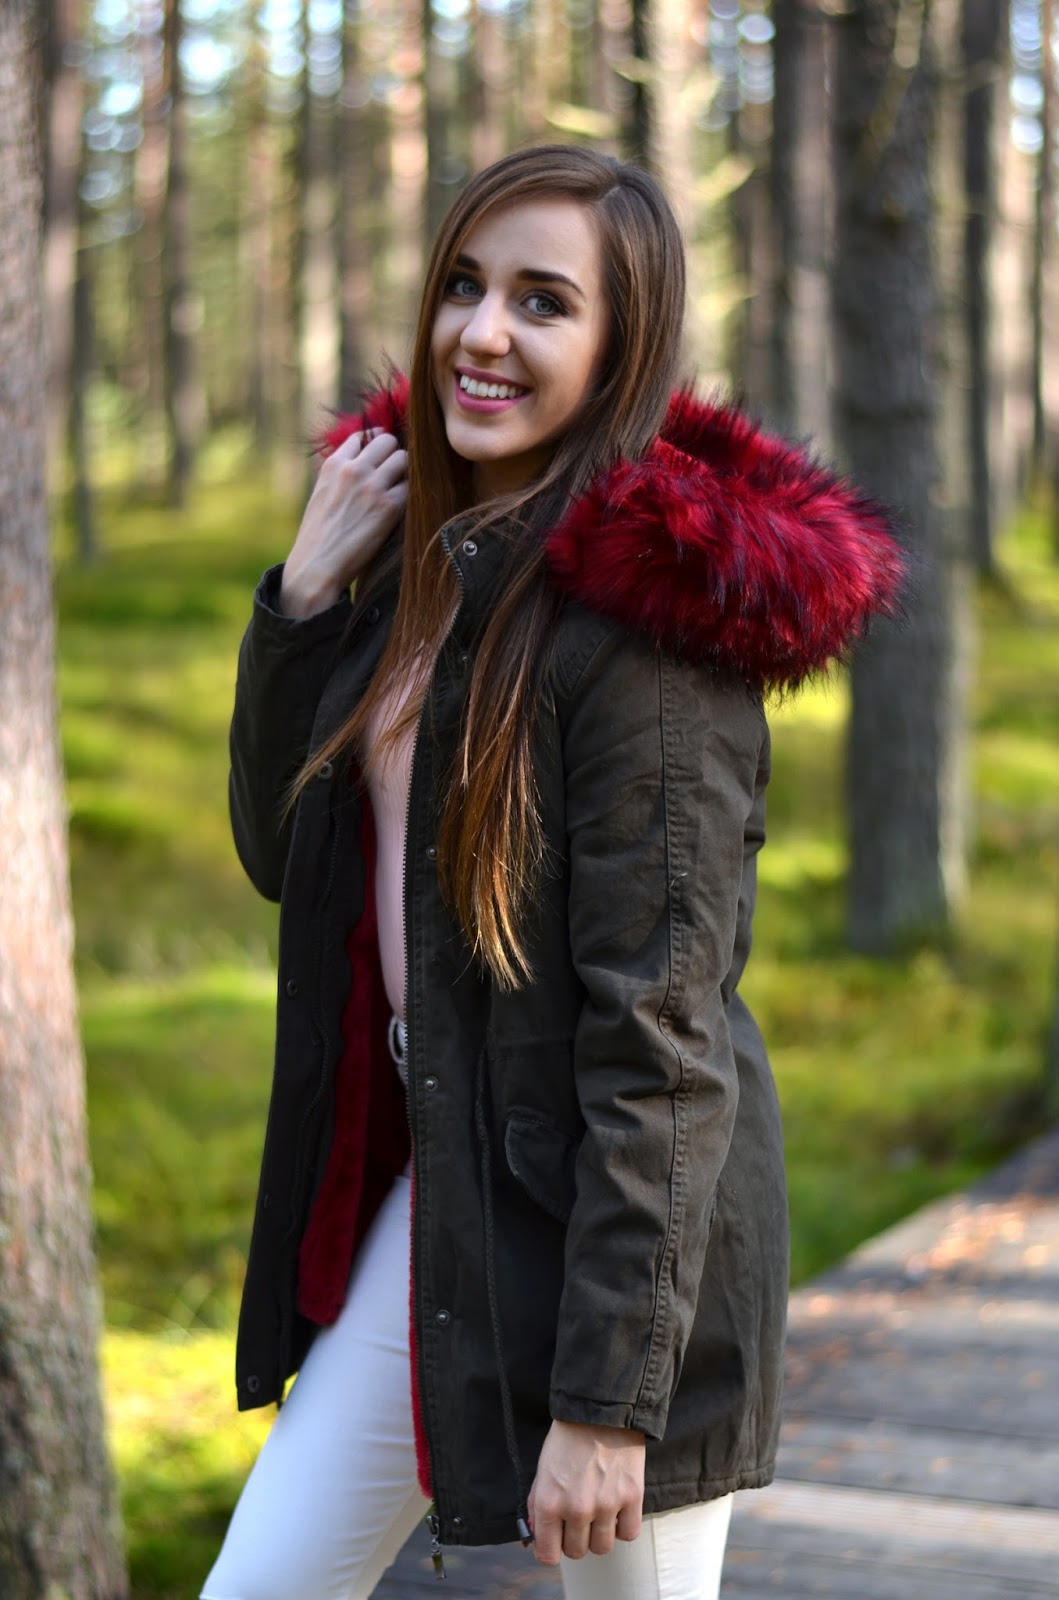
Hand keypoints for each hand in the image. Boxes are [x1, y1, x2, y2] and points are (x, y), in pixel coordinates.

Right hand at [280, 429, 407, 618]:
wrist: (317, 565)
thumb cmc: (319, 535)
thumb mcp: (321, 493)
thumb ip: (340, 474)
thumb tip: (362, 459)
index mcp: (333, 464)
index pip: (361, 437)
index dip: (371, 447)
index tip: (377, 459)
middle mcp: (354, 470)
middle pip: (388, 440)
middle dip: (392, 454)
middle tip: (392, 474)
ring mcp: (372, 486)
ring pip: (404, 459)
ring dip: (404, 472)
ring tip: (398, 490)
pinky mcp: (389, 507)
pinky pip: (411, 487)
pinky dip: (409, 494)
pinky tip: (401, 507)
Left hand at [527, 1419, 644, 1564]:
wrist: (600, 1410)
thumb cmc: (567, 1437)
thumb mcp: (542, 1469)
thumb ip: (537, 1505)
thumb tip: (536, 1534)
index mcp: (549, 1503)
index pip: (548, 1555)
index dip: (550, 1550)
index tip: (554, 1542)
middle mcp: (576, 1509)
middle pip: (576, 1552)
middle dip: (574, 1539)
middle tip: (577, 1520)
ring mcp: (606, 1505)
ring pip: (602, 1548)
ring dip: (598, 1535)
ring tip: (598, 1513)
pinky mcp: (632, 1497)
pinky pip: (628, 1534)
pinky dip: (622, 1527)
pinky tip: (617, 1510)